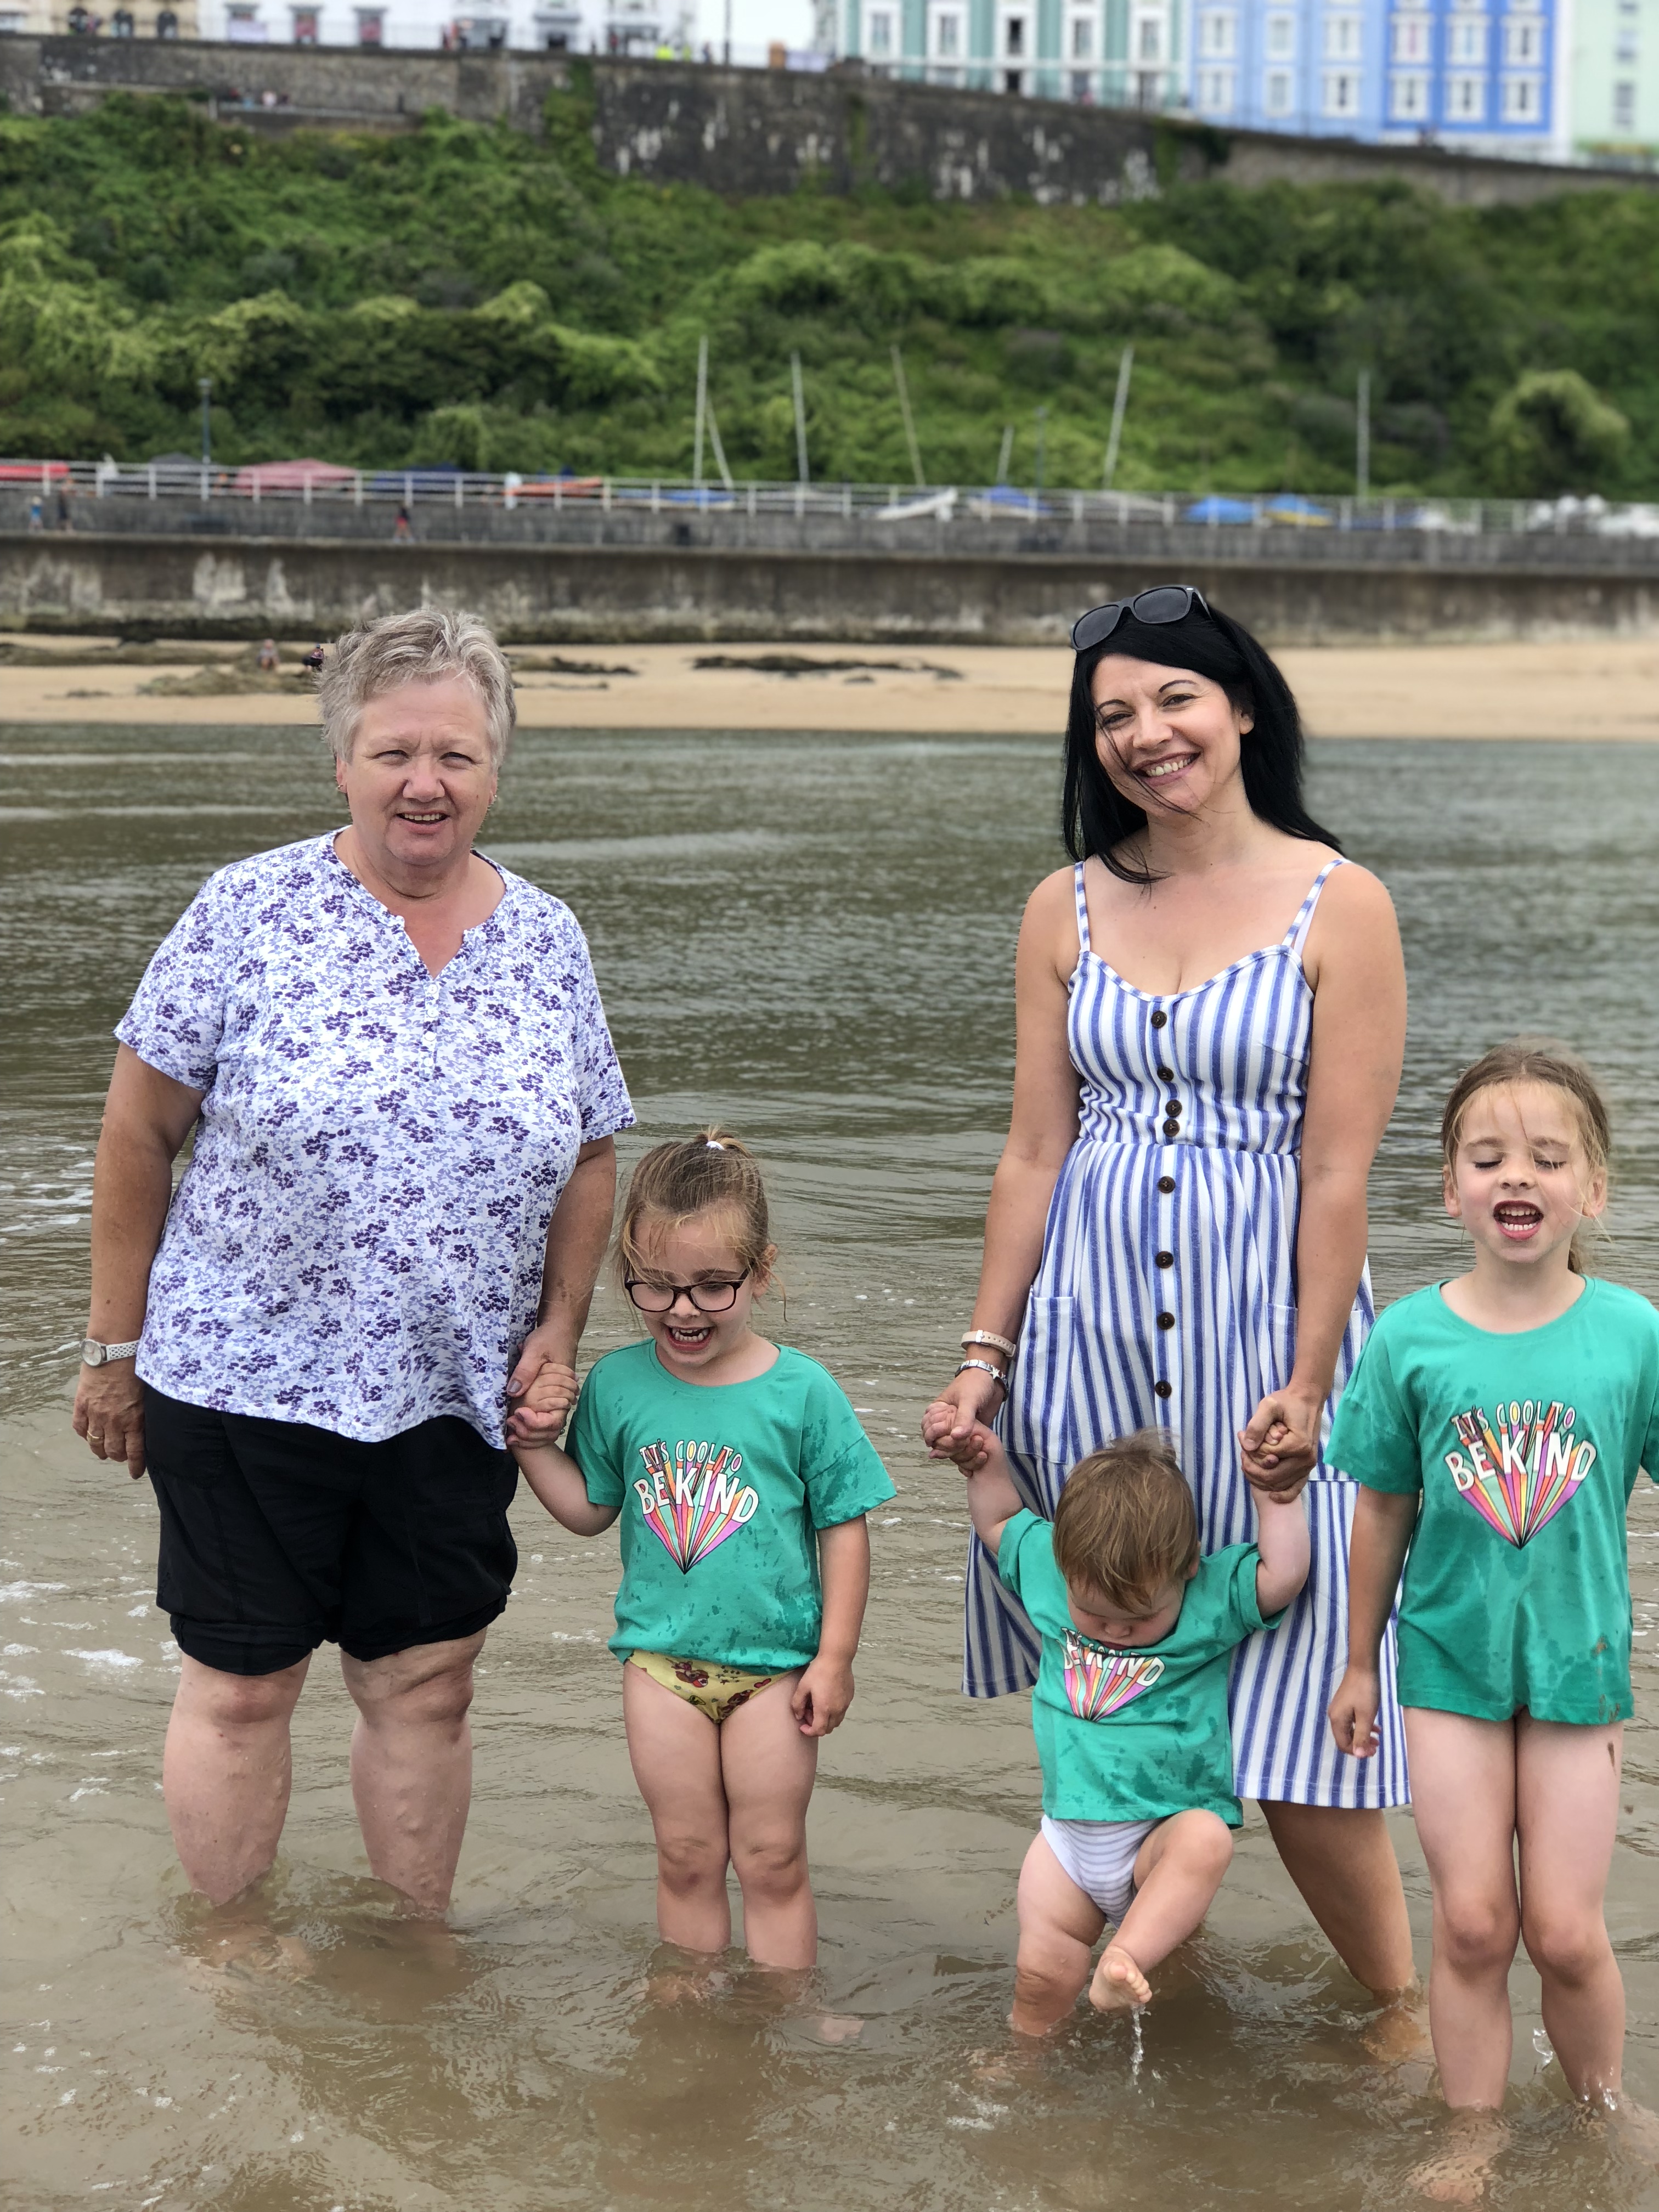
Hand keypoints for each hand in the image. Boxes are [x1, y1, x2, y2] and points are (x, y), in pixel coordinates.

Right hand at [72, 1361, 146, 1479]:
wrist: (115, 1350)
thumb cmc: (138, 1367)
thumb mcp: (149, 1393)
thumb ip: (145, 1411)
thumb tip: (148, 1425)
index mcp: (134, 1418)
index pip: (135, 1451)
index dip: (135, 1465)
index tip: (135, 1473)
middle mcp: (114, 1420)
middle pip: (113, 1450)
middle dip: (118, 1457)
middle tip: (120, 1456)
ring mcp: (96, 1414)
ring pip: (95, 1443)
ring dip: (100, 1450)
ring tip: (104, 1451)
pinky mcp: (81, 1404)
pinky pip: (79, 1428)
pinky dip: (84, 1434)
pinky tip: (89, 1435)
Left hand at [505, 1324, 578, 1445]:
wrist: (560, 1329)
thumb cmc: (549, 1338)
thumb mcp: (534, 1350)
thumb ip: (525, 1371)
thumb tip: (513, 1392)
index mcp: (562, 1389)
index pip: (554, 1420)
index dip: (536, 1424)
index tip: (518, 1414)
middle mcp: (562, 1397)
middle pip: (549, 1428)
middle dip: (529, 1433)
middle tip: (510, 1426)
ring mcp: (556, 1397)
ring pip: (546, 1426)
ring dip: (529, 1432)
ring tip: (511, 1430)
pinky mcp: (549, 1395)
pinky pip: (542, 1415)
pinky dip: (530, 1422)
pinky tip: (515, 1422)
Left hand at [792, 1654, 853, 1736]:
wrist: (837, 1658)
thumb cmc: (820, 1670)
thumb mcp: (803, 1686)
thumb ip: (797, 1704)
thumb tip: (798, 1715)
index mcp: (824, 1709)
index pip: (818, 1731)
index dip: (809, 1732)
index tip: (803, 1726)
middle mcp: (837, 1710)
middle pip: (828, 1729)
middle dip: (817, 1725)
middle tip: (808, 1712)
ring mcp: (845, 1704)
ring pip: (836, 1721)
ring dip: (826, 1720)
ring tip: (817, 1705)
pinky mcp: (849, 1697)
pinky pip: (841, 1711)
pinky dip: (833, 1712)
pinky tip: (827, 1698)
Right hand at [922, 1368, 1005, 1461]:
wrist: (992, 1378)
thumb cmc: (976, 1383)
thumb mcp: (969, 1399)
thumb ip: (964, 1418)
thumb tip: (955, 1437)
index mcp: (938, 1410)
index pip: (928, 1429)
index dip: (935, 1437)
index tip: (949, 1439)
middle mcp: (945, 1419)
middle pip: (937, 1439)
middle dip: (945, 1445)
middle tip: (959, 1445)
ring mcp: (957, 1426)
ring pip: (950, 1444)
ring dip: (955, 1449)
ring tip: (966, 1449)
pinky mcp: (969, 1431)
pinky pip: (963, 1444)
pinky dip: (965, 1450)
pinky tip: (972, 1454)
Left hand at [1239, 1386, 1321, 1497]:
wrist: (1307, 1401)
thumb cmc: (1288, 1402)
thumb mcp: (1269, 1405)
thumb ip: (1257, 1425)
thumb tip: (1247, 1446)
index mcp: (1298, 1444)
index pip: (1266, 1458)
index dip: (1250, 1450)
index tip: (1242, 1436)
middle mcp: (1306, 1459)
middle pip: (1271, 1476)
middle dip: (1252, 1467)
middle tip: (1242, 1453)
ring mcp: (1308, 1466)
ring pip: (1279, 1485)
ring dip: (1260, 1479)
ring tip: (1249, 1462)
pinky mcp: (1307, 1468)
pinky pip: (1296, 1488)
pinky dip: (1283, 1494)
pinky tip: (1272, 1495)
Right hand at [1328, 1663, 1381, 1757]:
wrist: (1363, 1667)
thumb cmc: (1365, 1692)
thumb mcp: (1365, 1717)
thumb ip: (1361, 1737)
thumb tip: (1358, 1756)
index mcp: (1337, 1720)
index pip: (1343, 1745)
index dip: (1358, 1752)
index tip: (1373, 1751)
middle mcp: (1335, 1716)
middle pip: (1345, 1738)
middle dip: (1360, 1745)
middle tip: (1376, 1746)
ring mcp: (1339, 1709)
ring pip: (1350, 1730)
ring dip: (1362, 1736)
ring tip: (1377, 1738)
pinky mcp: (1345, 1703)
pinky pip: (1352, 1721)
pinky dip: (1362, 1726)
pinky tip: (1374, 1727)